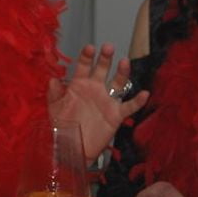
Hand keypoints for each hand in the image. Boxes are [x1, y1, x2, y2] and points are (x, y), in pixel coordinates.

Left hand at [47, 43, 149, 162]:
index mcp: (79, 85)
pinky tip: (144, 94)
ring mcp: (106, 101)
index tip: (90, 48)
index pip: (84, 66)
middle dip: (105, 58)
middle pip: (102, 69)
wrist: (72, 149)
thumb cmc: (62, 127)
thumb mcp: (55, 109)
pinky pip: (129, 107)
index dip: (87, 56)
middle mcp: (95, 89)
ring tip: (125, 62)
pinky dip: (138, 101)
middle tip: (108, 47)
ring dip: (122, 73)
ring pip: (117, 83)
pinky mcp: (115, 115)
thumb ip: (54, 94)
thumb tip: (53, 79)